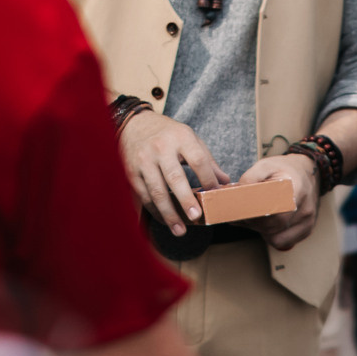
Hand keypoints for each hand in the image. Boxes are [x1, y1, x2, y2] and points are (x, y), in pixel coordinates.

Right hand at [120, 112, 228, 234]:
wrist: (134, 126)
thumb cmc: (168, 134)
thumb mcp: (190, 138)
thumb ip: (207, 160)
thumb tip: (225, 182)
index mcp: (181, 138)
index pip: (198, 160)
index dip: (208, 178)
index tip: (215, 194)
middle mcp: (161, 148)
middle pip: (175, 178)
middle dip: (186, 200)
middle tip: (196, 217)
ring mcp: (144, 160)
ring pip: (157, 191)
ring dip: (169, 213)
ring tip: (180, 230)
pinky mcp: (131, 172)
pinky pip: (144, 195)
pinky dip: (155, 211)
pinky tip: (165, 220)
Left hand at [241, 153, 320, 250]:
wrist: (306, 172)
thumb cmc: (283, 170)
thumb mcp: (264, 165)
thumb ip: (249, 179)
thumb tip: (235, 197)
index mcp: (295, 188)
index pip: (269, 210)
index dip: (251, 213)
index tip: (240, 209)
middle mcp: (305, 207)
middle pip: (271, 227)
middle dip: (253, 222)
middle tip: (244, 212)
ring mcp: (307, 221)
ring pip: (275, 238)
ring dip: (261, 230)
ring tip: (258, 215)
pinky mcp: (307, 230)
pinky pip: (283, 242)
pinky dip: (271, 235)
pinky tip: (268, 221)